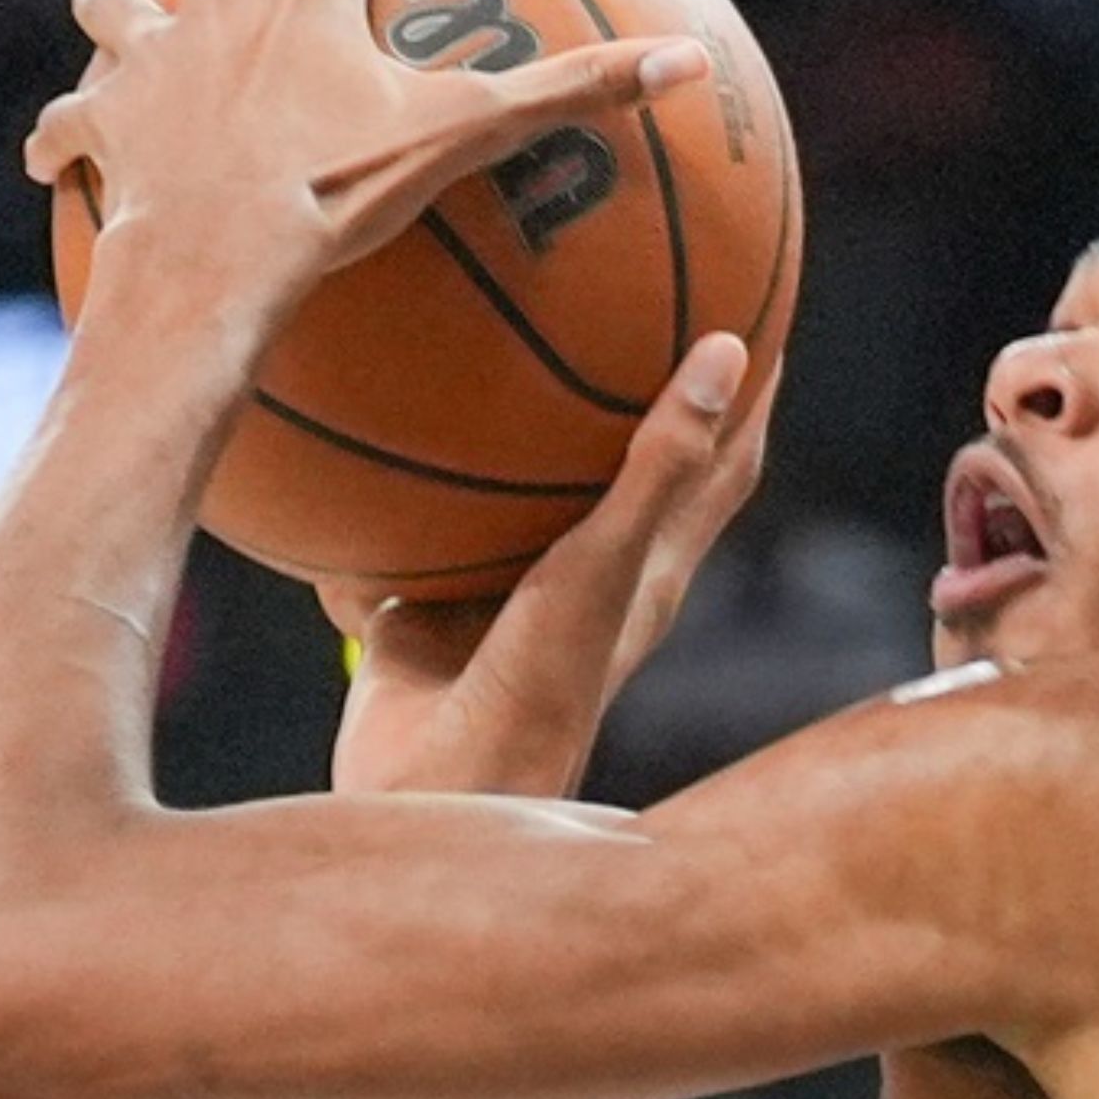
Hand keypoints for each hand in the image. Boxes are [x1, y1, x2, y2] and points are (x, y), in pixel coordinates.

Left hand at [24, 0, 708, 312]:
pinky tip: (52, 151)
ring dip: (121, 1)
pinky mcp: (97, 124)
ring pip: (114, 2)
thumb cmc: (335, 192)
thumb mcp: (465, 139)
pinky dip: (63, 134)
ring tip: (121, 3)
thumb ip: (574, 93)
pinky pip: (66, 122)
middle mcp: (214, 5)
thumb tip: (690, 60)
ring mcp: (146, 62)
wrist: (210, 260)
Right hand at [323, 332, 778, 799]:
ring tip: (467, 345)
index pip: (723, 465)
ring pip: (505, 501)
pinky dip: (378, 507)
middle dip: (627, 389)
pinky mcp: (421, 621)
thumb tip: (732, 348)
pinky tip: (336, 442)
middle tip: (617, 298)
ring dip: (497, 441)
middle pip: (624, 466)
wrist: (430, 801)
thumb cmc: (535, 689)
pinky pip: (398, 546)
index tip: (762, 307)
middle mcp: (580, 579)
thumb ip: (659, 464)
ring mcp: (498, 600)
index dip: (750, 394)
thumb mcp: (601, 564)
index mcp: (648, 571)